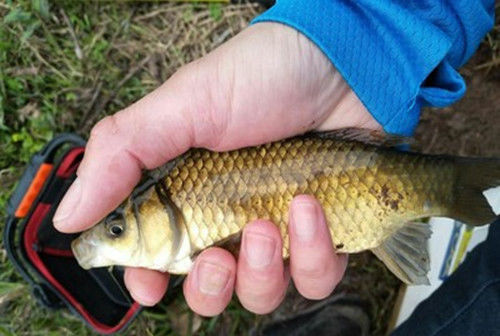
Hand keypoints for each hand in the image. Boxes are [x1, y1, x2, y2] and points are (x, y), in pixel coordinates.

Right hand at [54, 22, 379, 314]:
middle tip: (217, 253)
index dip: (149, 279)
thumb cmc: (260, 77)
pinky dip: (313, 253)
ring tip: (267, 222)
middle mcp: (232, 218)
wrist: (340, 65)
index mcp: (190, 193)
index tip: (149, 287)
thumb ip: (123, 156)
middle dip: (210, 286)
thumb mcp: (183, 105)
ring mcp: (280, 230)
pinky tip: (310, 208)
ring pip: (263, 292)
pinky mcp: (325, 233)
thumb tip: (69, 218)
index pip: (160, 255)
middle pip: (212, 290)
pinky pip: (316, 276)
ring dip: (261, 270)